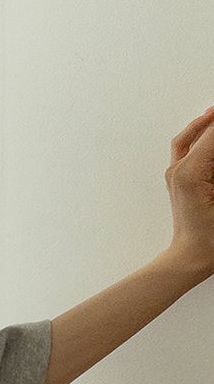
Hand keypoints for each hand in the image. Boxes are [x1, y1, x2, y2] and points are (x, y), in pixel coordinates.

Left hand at [165, 109, 213, 274]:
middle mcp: (178, 169)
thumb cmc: (209, 240)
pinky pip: (184, 148)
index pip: (213, 135)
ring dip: (205, 125)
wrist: (189, 258)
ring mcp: (174, 173)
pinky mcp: (175, 179)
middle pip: (203, 133)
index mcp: (191, 172)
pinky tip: (206, 132)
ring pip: (190, 136)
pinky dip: (196, 136)